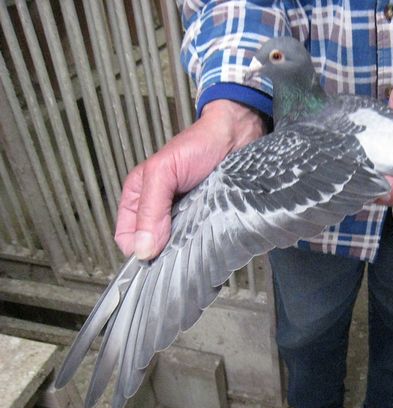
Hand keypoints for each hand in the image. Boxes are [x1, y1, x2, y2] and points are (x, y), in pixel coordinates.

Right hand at [115, 100, 266, 259]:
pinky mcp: (205, 221)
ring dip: (186, 249)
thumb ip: (151, 209)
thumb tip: (143, 249)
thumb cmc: (197, 145)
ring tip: (196, 240)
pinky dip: (203, 243)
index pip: (126, 237)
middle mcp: (159, 211)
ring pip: (176, 247)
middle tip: (179, 249)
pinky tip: (208, 237)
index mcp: (139, 197)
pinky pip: (199, 241)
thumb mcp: (163, 172)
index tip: (154, 256)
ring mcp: (184, 218)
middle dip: (163, 252)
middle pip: (152, 246)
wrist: (235, 137)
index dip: (137, 250)